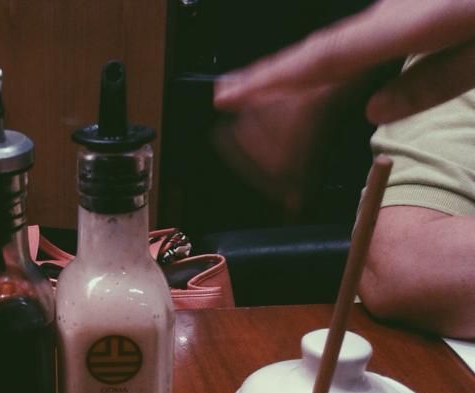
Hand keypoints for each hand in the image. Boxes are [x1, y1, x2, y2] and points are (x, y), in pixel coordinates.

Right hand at [214, 0, 474, 123]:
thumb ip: (436, 80)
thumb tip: (376, 112)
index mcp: (418, 18)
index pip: (327, 56)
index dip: (271, 77)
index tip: (227, 94)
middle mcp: (405, 4)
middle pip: (334, 46)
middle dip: (282, 76)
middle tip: (235, 98)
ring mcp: (407, 3)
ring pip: (359, 39)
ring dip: (320, 67)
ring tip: (275, 90)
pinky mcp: (416, 10)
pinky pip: (385, 35)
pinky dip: (368, 60)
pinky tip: (364, 75)